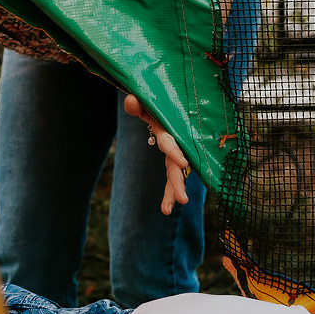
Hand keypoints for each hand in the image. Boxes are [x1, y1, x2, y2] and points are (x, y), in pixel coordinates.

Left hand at [123, 94, 190, 214]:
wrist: (166, 108)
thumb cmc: (154, 106)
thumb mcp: (145, 104)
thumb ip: (138, 105)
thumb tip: (130, 101)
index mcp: (167, 132)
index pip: (170, 144)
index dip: (175, 152)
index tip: (183, 164)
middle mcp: (174, 145)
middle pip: (176, 167)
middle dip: (178, 183)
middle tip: (183, 201)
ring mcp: (175, 155)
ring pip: (175, 176)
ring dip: (173, 193)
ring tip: (166, 212)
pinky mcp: (174, 161)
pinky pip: (173, 177)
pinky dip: (170, 192)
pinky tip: (166, 209)